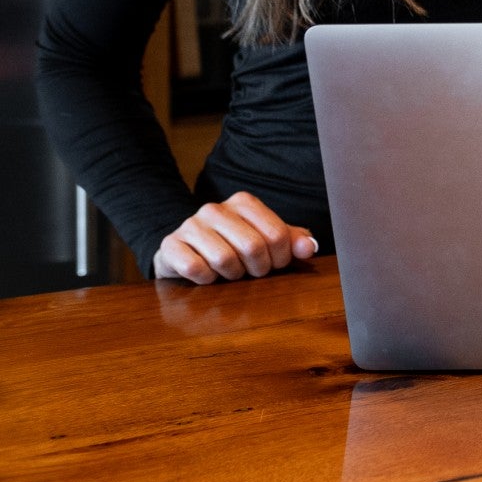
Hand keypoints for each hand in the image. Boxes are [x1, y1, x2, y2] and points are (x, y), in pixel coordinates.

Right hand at [152, 192, 316, 283]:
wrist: (185, 252)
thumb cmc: (232, 246)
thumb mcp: (266, 240)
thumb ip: (292, 241)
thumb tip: (309, 247)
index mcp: (243, 202)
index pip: (277, 235)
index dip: (281, 258)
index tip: (275, 264)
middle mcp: (215, 208)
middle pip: (253, 247)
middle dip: (258, 268)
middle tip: (252, 272)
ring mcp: (190, 225)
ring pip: (224, 259)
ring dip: (232, 275)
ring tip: (229, 272)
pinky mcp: (170, 245)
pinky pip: (196, 269)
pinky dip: (207, 279)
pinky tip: (207, 275)